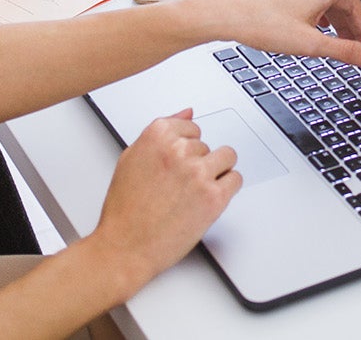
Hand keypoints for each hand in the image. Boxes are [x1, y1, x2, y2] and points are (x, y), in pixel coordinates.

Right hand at [87, 109, 239, 288]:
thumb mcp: (131, 159)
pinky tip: (207, 199)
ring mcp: (198, 173)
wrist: (125, 248)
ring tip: (195, 191)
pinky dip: (226, 189)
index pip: (191, 126)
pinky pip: (236, 179)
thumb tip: (188, 113)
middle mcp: (179, 150)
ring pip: (227, 157)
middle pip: (207, 145)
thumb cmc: (125, 209)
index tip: (177, 164)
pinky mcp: (214, 197)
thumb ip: (161, 133)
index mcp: (157, 135)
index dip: (185, 148)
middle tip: (178, 187)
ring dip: (216, 171)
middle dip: (196, 163)